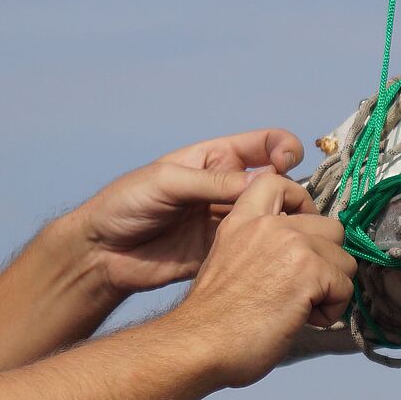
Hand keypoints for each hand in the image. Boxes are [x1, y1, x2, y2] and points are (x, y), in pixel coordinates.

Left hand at [76, 130, 304, 294]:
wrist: (103, 253)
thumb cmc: (125, 204)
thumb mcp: (166, 181)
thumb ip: (212, 182)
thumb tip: (264, 182)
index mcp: (217, 159)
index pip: (264, 145)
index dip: (284, 148)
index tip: (289, 162)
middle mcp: (229, 188)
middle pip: (277, 184)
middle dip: (294, 192)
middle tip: (297, 209)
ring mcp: (230, 220)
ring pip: (273, 218)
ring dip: (288, 224)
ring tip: (295, 233)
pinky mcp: (227, 251)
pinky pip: (258, 248)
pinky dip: (273, 250)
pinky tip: (280, 254)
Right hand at [172, 174, 356, 387]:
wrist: (200, 344)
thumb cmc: (212, 321)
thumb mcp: (230, 263)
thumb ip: (263, 248)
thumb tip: (300, 259)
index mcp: (244, 219)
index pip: (280, 182)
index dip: (304, 205)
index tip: (304, 236)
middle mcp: (270, 225)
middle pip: (331, 228)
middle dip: (326, 260)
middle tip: (304, 288)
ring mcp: (292, 244)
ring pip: (345, 259)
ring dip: (331, 288)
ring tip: (301, 308)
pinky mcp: (309, 271)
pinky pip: (345, 287)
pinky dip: (332, 310)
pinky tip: (304, 320)